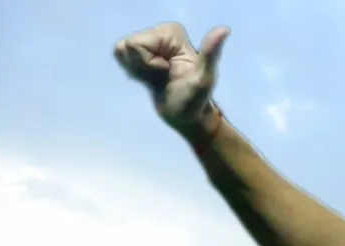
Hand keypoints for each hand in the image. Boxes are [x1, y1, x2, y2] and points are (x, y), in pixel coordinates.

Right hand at [113, 23, 228, 135]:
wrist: (187, 116)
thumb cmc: (195, 101)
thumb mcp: (203, 80)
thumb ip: (211, 54)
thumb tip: (224, 29)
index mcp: (173, 32)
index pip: (136, 43)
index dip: (148, 63)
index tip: (168, 72)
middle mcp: (162, 32)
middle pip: (127, 46)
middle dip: (142, 66)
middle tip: (163, 77)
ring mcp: (152, 41)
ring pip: (122, 50)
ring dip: (137, 70)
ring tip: (157, 77)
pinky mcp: (143, 52)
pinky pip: (120, 55)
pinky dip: (132, 71)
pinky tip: (149, 77)